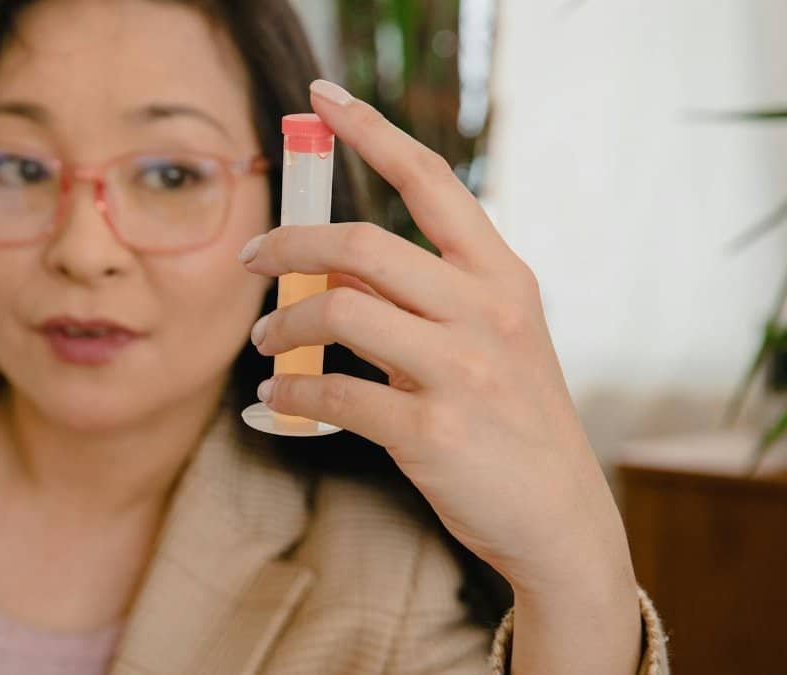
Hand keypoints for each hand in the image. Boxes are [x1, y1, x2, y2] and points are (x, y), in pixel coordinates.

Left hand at [240, 81, 636, 606]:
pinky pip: (333, 394)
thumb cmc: (512, 417)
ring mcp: (462, 372)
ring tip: (267, 338)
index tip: (322, 96)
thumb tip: (328, 270)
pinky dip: (291, 392)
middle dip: (289, 243)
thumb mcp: (494, 337)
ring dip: (284, 323)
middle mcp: (486, 311)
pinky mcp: (432, 433)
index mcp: (501, 276)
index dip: (371, 131)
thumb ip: (424, 296)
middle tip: (251, 256)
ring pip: (338, 313)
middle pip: (361, 244)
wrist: (558, 518)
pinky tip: (277, 397)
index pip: (431, 181)